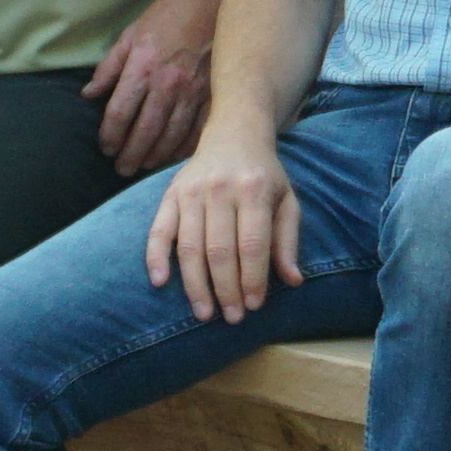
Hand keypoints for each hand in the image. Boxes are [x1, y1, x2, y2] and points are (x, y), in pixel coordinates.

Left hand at [86, 0, 216, 174]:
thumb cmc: (170, 14)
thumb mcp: (132, 34)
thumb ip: (109, 67)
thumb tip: (89, 94)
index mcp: (142, 66)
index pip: (119, 112)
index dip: (109, 135)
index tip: (105, 147)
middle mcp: (167, 82)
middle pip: (144, 130)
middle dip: (130, 154)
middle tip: (121, 169)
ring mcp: (193, 90)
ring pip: (171, 135)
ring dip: (155, 156)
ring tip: (143, 167)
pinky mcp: (214, 93)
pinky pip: (198, 129)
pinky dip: (185, 147)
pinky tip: (175, 157)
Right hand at [147, 140, 302, 317]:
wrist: (234, 133)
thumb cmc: (265, 175)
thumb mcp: (287, 201)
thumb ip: (287, 241)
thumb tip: (294, 281)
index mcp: (253, 191)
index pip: (251, 245)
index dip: (252, 279)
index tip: (253, 306)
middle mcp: (220, 190)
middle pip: (219, 250)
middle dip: (226, 289)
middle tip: (231, 318)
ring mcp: (191, 191)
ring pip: (189, 246)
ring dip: (195, 284)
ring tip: (204, 313)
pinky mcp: (170, 194)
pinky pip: (158, 229)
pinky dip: (156, 257)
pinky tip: (160, 282)